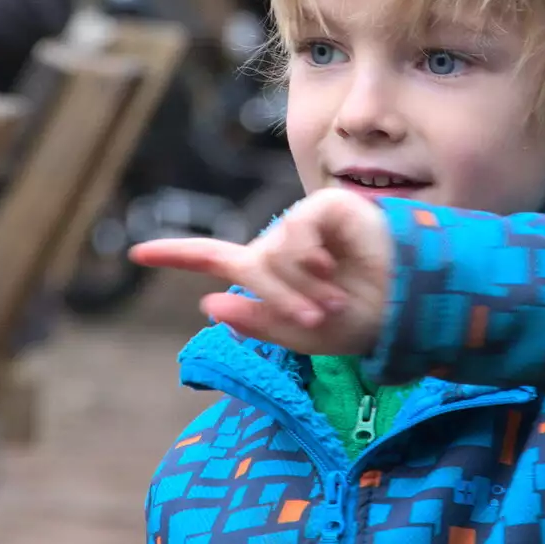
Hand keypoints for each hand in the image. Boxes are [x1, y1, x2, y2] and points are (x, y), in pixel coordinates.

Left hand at [129, 188, 393, 354]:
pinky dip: (309, 257)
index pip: (213, 257)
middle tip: (317, 316)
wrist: (410, 305)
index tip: (134, 252)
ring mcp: (303, 222)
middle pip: (250, 265)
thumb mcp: (303, 335)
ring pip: (273, 251)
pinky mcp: (326, 207)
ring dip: (300, 282)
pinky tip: (332, 267)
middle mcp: (281, 242)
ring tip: (333, 298)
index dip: (174, 254)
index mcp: (270, 273)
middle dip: (277, 298)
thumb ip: (257, 323)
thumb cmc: (362, 322)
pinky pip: (296, 231)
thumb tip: (208, 302)